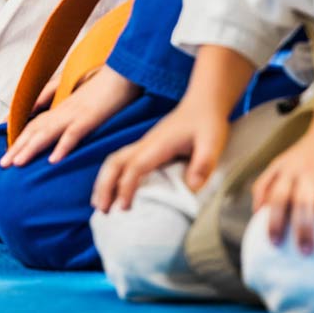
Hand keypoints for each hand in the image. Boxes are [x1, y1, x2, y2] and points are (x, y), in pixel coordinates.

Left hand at [0, 66, 140, 167]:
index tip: (8, 151)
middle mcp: (64, 110)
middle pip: (35, 129)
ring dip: (30, 148)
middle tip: (3, 164)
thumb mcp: (88, 101)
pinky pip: (74, 133)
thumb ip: (74, 112)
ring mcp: (76, 113)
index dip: (21, 137)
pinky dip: (62, 146)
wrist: (126, 71)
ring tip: (16, 164)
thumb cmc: (110, 87)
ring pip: (47, 132)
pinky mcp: (90, 116)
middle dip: (17, 147)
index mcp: (64, 108)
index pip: (36, 123)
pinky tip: (53, 160)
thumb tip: (68, 129)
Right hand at [91, 98, 229, 212]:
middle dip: (104, 186)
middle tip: (103, 211)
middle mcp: (145, 144)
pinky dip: (112, 177)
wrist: (204, 101)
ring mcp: (144, 144)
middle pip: (114, 163)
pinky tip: (113, 190)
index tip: (124, 208)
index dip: (126, 187)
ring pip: (114, 161)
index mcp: (158, 145)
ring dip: (104, 182)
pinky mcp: (147, 147)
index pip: (135, 167)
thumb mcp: (212, 143)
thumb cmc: (207, 122)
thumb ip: (203, 164)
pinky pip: (122, 161)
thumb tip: (192, 188)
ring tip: (100, 206)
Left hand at [251, 122, 313, 255]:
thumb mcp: (280, 163)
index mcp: (288, 173)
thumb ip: (266, 184)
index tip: (274, 243)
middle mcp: (308, 174)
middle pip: (303, 203)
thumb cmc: (308, 152)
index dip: (274, 220)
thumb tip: (256, 211)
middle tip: (305, 253)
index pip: (277, 198)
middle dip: (303, 228)